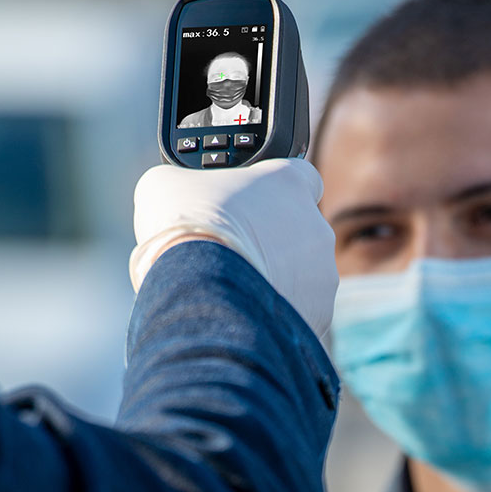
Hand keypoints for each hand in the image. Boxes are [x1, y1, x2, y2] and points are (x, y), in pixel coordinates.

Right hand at [130, 159, 337, 337]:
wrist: (201, 288)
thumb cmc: (188, 227)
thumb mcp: (168, 185)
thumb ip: (187, 185)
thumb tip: (178, 197)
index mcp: (289, 182)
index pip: (302, 177)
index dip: (278, 192)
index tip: (256, 205)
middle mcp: (316, 226)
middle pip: (298, 232)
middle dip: (271, 243)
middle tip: (235, 252)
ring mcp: (322, 272)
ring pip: (301, 275)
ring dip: (274, 279)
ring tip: (232, 289)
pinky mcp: (318, 313)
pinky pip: (297, 311)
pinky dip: (273, 314)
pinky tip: (243, 313)